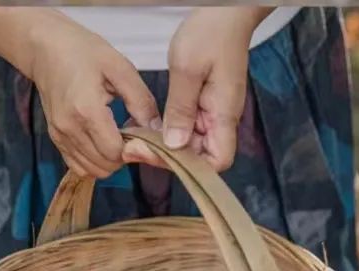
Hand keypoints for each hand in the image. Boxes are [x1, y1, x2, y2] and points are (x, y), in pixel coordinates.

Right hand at [28, 16, 160, 177]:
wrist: (47, 48)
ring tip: (115, 135)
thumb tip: (157, 130)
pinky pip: (78, 166)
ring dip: (109, 160)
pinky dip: (94, 161)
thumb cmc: (84, 52)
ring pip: (92, 170)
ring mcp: (60, 136)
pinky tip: (101, 141)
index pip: (115, 152)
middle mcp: (70, 128)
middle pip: (105, 166)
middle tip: (129, 132)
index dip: (132, 148)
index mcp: (87, 110)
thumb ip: (141, 101)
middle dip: (123, 156)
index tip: (138, 131)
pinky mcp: (55, 138)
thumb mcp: (120, 68)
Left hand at [123, 8, 268, 171]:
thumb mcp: (188, 69)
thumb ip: (180, 109)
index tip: (159, 154)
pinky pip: (186, 127)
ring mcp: (212, 112)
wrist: (225, 12)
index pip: (216, 161)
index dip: (190, 167)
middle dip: (167, 157)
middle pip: (199, 156)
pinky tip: (146, 126)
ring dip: (164, 145)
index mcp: (223, 114)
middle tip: (134, 147)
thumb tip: (174, 145)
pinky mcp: (203, 104)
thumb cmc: (211, 33)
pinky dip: (166, 130)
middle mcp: (221, 119)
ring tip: (135, 139)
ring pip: (189, 144)